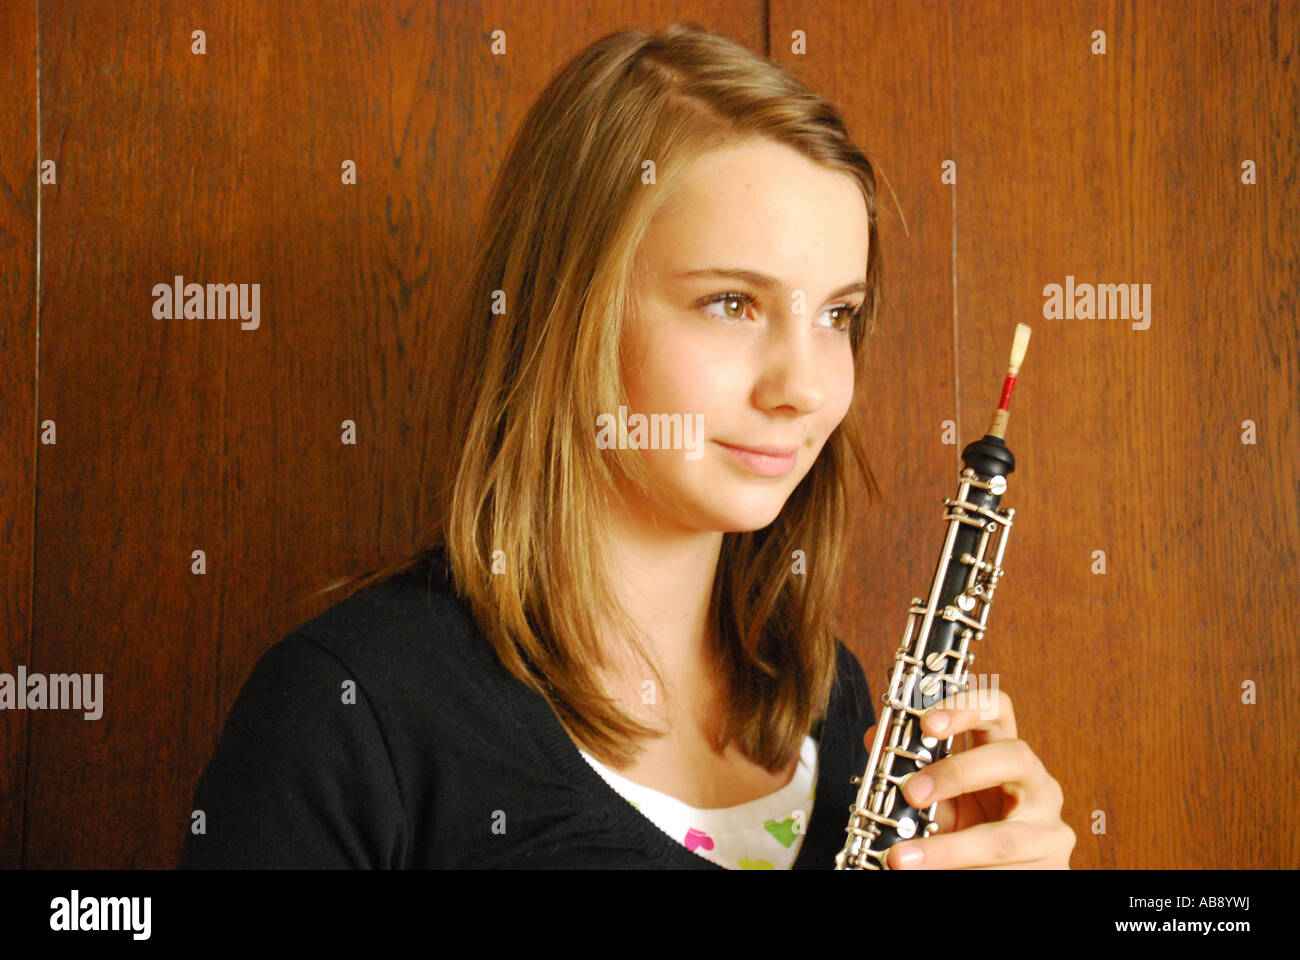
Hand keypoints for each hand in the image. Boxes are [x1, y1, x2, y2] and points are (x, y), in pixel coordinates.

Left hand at [861, 689, 1074, 868]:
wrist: (1003, 874)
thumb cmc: (971, 828)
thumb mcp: (940, 799)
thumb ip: (914, 771)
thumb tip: (874, 736)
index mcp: (1008, 756)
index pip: (999, 709)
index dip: (966, 707)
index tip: (927, 723)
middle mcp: (1038, 784)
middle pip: (1014, 756)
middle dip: (957, 773)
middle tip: (911, 792)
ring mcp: (1049, 829)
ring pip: (1004, 837)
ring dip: (947, 850)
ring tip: (901, 859)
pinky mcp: (1050, 869)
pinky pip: (1004, 873)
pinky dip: (960, 873)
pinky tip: (931, 875)